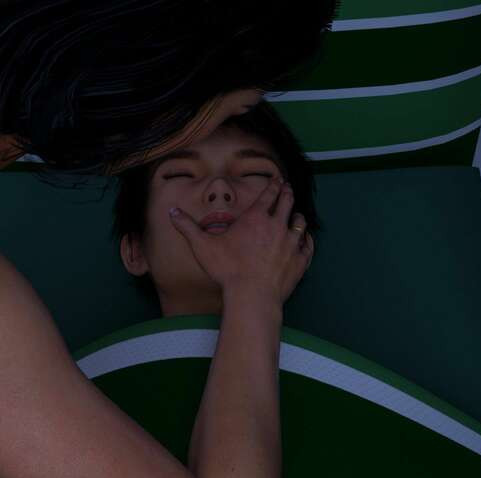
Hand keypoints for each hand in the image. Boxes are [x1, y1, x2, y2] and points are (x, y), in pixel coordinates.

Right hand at [168, 179, 314, 305]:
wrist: (252, 295)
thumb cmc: (227, 270)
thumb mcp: (202, 246)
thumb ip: (187, 227)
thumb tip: (172, 212)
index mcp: (255, 218)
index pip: (268, 195)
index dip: (274, 185)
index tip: (278, 179)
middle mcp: (276, 226)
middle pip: (287, 203)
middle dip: (288, 194)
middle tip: (288, 188)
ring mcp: (290, 243)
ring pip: (300, 223)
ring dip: (298, 217)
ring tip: (297, 215)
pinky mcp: (299, 260)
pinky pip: (307, 245)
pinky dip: (307, 240)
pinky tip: (306, 239)